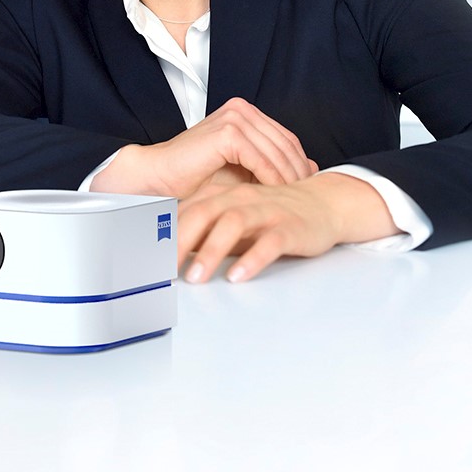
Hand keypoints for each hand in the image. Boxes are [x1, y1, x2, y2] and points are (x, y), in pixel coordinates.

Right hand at [93, 98, 317, 197]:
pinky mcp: (228, 132)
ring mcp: (235, 117)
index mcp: (246, 112)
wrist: (159, 175)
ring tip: (293, 201)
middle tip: (307, 196)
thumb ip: (273, 165)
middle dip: (298, 171)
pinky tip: (275, 196)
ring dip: (288, 178)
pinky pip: (260, 159)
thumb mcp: (244, 170)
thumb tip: (314, 168)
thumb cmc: (196, 176)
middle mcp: (242, 109)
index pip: (286, 138)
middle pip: (285, 143)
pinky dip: (271, 178)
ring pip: (275, 152)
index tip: (309, 187)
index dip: (299, 163)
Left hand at [175, 172, 397, 283]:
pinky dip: (252, 259)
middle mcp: (243, 198)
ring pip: (233, 224)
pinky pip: (269, 243)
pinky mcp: (290, 227)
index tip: (146, 259)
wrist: (325, 204)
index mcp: (226, 195)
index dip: (164, 234)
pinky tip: (239, 276)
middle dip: (179, 242)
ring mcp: (267, 211)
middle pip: (204, 213)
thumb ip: (206, 231)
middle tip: (162, 270)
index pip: (187, 210)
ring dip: (211, 251)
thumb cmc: (275, 214)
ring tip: (196, 277)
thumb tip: (170, 253)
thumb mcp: (236, 218)